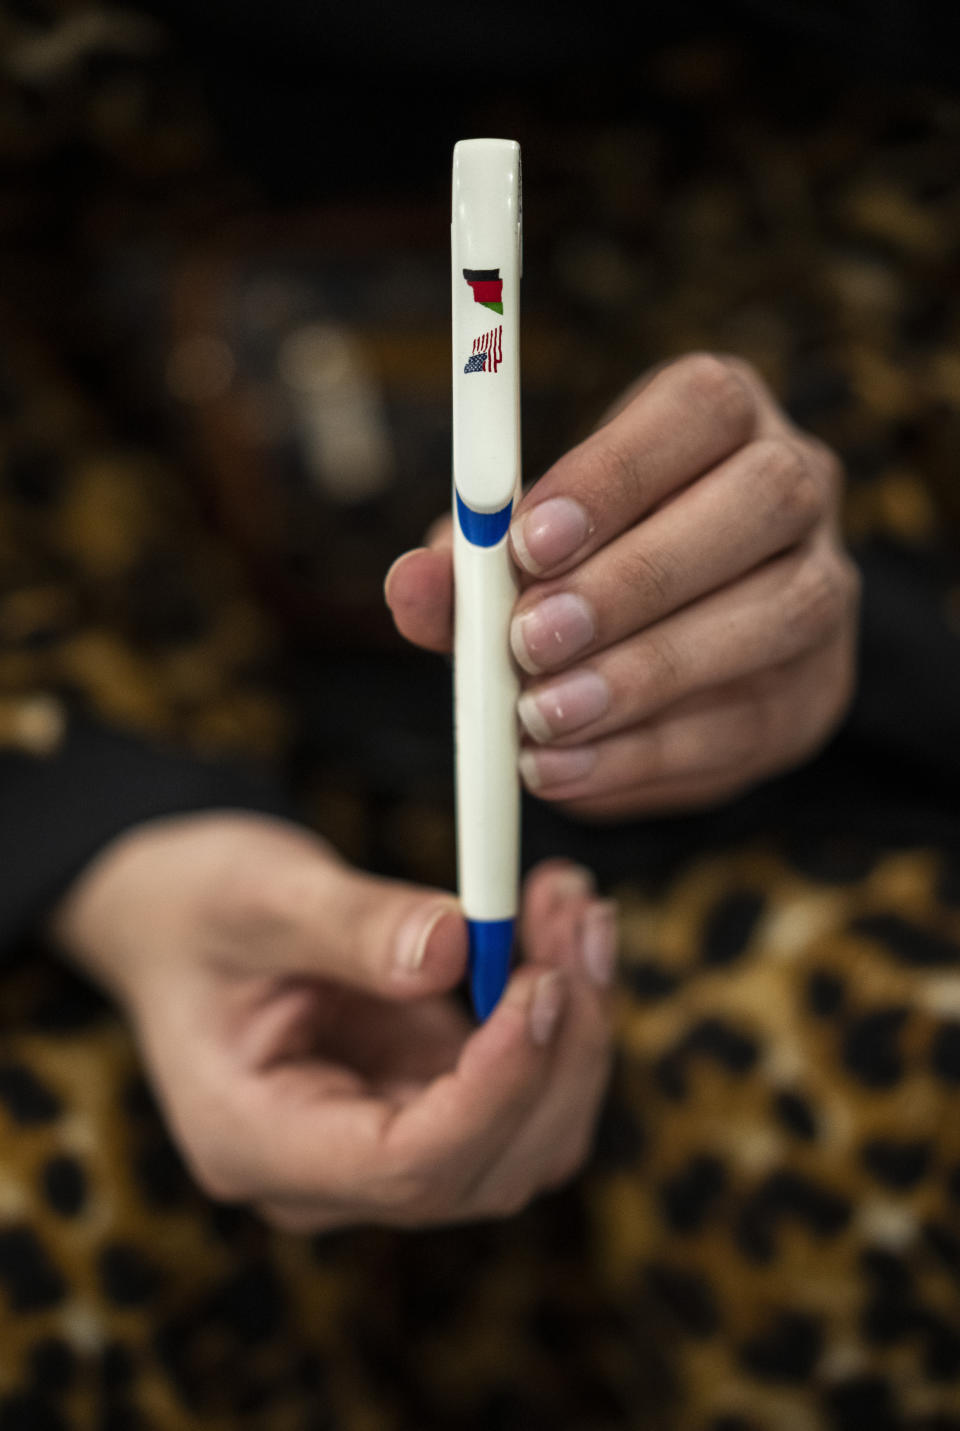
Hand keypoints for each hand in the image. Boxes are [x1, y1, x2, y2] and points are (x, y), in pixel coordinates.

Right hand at [49, 812, 614, 1231]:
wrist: (177, 915)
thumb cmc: (196, 905)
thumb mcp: (257, 894)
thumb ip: (353, 925)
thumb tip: (458, 947)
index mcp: (256, 1141)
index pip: (406, 1167)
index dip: (494, 1091)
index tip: (543, 987)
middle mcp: (326, 1171)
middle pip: (487, 1165)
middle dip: (559, 1049)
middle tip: (576, 923)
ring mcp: (381, 1143)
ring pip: (526, 1138)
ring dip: (577, 1029)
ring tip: (574, 910)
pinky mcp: (423, 1101)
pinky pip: (522, 1089)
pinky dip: (561, 1016)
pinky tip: (561, 932)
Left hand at [386, 353, 858, 817]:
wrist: (661, 655)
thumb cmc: (575, 574)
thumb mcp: (511, 560)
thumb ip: (465, 568)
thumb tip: (411, 582)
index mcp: (720, 417)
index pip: (701, 408)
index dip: (617, 472)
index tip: (526, 541)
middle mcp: (797, 484)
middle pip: (761, 501)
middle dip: (637, 577)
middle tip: (530, 641)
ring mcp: (824, 586)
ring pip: (778, 613)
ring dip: (648, 674)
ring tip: (541, 719)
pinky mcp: (819, 687)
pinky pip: (752, 721)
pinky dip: (647, 753)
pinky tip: (566, 767)